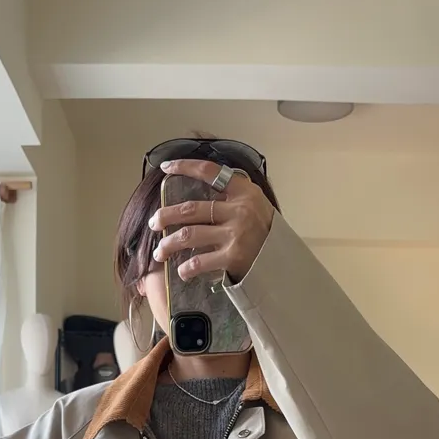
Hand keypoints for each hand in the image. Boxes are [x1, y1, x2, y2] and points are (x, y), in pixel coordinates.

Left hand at [149, 159, 273, 282]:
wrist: (284, 262)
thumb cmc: (266, 234)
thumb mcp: (255, 205)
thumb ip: (232, 194)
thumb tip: (200, 182)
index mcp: (243, 191)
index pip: (209, 172)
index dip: (184, 167)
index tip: (165, 167)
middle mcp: (239, 210)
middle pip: (190, 208)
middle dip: (165, 216)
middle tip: (154, 223)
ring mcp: (236, 234)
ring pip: (189, 234)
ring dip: (168, 245)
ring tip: (160, 252)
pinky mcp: (234, 257)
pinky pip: (200, 261)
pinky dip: (186, 267)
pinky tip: (181, 271)